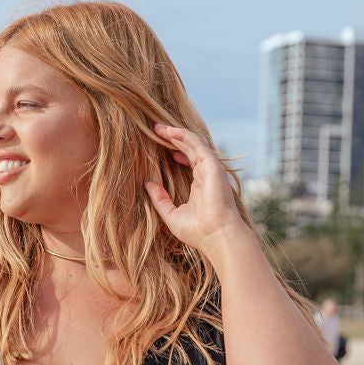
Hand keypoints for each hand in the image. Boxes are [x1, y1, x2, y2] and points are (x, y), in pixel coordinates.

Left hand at [144, 123, 249, 259]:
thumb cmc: (198, 231)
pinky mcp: (212, 166)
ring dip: (176, 133)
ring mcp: (210, 169)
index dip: (174, 149)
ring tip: (159, 127)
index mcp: (199, 184)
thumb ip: (160, 199)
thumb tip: (147, 184)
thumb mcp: (171, 214)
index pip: (188, 159)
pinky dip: (183, 136)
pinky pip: (197, 144)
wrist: (216, 237)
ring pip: (193, 143)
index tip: (158, 144)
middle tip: (155, 129)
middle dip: (172, 137)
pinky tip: (169, 131)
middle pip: (189, 148)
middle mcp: (206, 174)